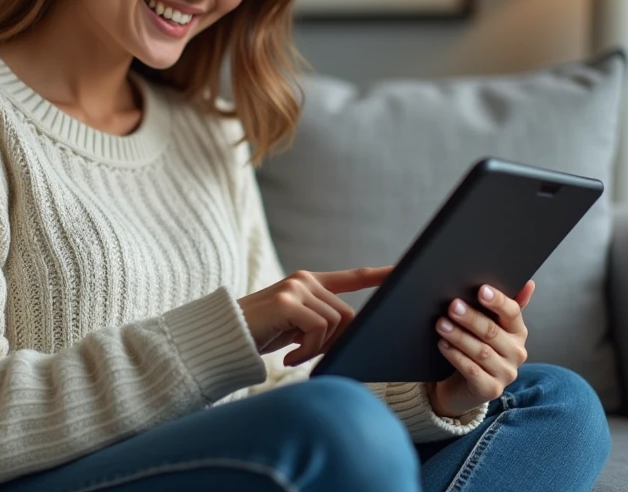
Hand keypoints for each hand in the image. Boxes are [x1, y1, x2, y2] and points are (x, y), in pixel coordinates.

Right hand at [237, 267, 392, 367]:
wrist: (225, 337)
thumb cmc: (261, 335)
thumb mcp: (296, 328)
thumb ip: (321, 323)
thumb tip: (349, 335)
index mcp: (309, 283)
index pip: (351, 278)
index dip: (379, 275)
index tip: (402, 272)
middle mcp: (304, 280)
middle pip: (348, 315)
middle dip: (334, 342)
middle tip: (305, 354)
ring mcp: (295, 288)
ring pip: (335, 324)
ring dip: (317, 349)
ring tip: (292, 354)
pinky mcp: (287, 301)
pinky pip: (318, 330)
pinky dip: (306, 350)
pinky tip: (287, 356)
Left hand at [425, 280, 535, 418]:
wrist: (462, 385)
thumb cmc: (476, 347)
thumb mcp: (490, 324)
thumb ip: (503, 306)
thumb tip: (528, 283)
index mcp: (518, 332)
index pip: (512, 313)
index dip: (497, 301)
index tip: (481, 290)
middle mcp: (516, 353)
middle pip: (492, 331)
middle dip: (471, 317)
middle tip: (452, 306)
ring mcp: (505, 373)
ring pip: (481, 351)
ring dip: (459, 336)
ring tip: (441, 324)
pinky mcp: (491, 390)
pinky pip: (472, 370)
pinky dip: (456, 356)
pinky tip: (443, 345)